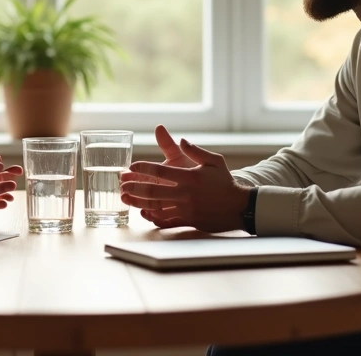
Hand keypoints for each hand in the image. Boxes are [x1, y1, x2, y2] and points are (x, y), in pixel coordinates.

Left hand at [119, 133, 249, 232]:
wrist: (239, 207)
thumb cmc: (225, 182)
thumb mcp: (214, 161)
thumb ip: (196, 150)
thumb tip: (182, 140)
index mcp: (189, 177)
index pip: (159, 172)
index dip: (142, 168)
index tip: (131, 166)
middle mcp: (185, 193)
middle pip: (152, 190)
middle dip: (134, 186)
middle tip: (121, 183)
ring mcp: (185, 209)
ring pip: (156, 206)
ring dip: (138, 202)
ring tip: (125, 198)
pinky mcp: (188, 221)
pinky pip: (166, 220)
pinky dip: (152, 217)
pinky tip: (142, 212)